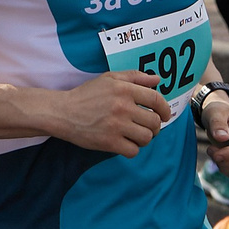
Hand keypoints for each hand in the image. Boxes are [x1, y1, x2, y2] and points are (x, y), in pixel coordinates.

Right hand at [35, 71, 173, 157]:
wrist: (63, 112)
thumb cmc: (86, 95)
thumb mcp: (109, 79)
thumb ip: (134, 77)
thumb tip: (157, 80)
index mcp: (125, 89)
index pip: (156, 100)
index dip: (165, 109)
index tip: (165, 115)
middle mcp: (123, 107)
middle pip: (154, 122)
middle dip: (155, 127)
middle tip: (147, 127)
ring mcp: (117, 126)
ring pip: (146, 138)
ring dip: (144, 139)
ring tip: (135, 135)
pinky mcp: (109, 142)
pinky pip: (133, 151)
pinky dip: (132, 149)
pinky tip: (125, 144)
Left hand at [197, 91, 228, 176]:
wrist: (220, 117)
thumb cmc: (218, 112)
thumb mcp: (214, 112)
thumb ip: (217, 123)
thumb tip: (222, 138)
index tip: (212, 152)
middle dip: (223, 160)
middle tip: (209, 149)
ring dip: (224, 167)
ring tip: (214, 153)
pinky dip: (226, 171)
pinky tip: (219, 160)